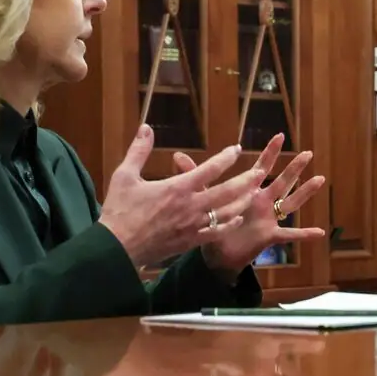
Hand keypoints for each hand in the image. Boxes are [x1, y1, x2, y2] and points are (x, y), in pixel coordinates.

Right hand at [100, 125, 266, 268]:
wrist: (116, 248)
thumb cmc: (119, 211)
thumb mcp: (124, 175)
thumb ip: (139, 150)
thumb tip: (146, 127)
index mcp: (177, 188)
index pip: (209, 169)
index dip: (226, 157)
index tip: (236, 149)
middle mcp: (190, 206)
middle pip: (227, 191)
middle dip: (246, 180)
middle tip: (260, 171)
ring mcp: (193, 226)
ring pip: (227, 213)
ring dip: (243, 202)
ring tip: (255, 193)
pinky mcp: (190, 241)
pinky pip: (217, 232)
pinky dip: (229, 224)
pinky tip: (237, 218)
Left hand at [172, 134, 326, 274]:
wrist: (215, 254)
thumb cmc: (213, 224)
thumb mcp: (203, 198)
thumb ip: (195, 177)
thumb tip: (177, 155)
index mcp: (248, 191)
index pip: (261, 167)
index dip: (270, 152)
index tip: (279, 136)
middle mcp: (262, 202)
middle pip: (282, 181)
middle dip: (294, 167)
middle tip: (308, 153)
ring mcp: (269, 218)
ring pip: (291, 202)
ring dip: (305, 192)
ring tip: (320, 180)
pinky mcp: (269, 235)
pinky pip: (289, 234)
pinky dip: (304, 234)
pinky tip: (319, 232)